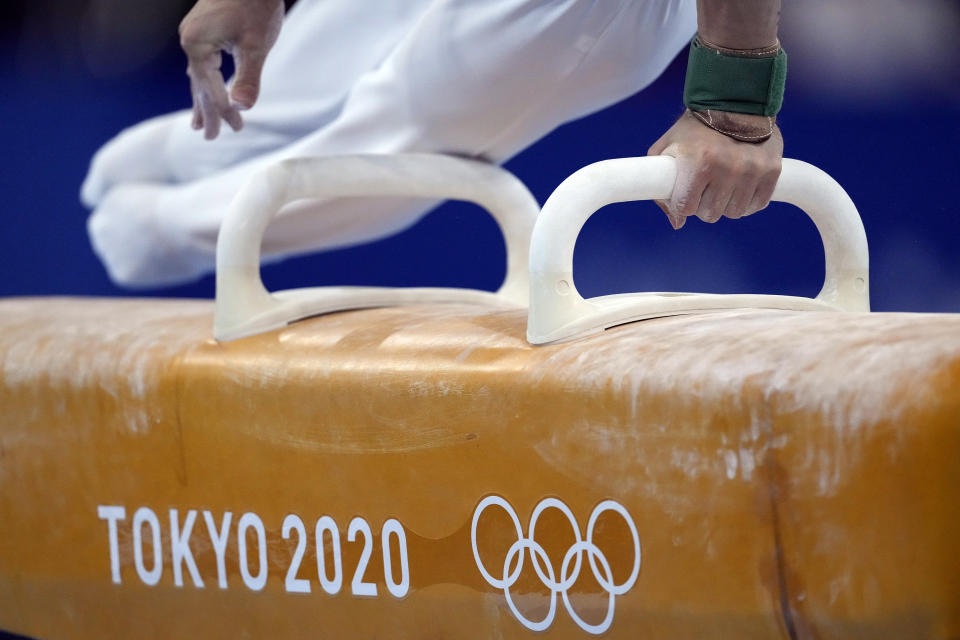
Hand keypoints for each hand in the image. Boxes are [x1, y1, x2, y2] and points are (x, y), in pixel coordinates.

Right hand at [179, 0, 283, 139]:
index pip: (211, 89)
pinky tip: (204, 89)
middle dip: (207, 112)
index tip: (238, 129)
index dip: (225, 111)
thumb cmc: (256, 5)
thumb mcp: (256, 44)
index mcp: (197, 45)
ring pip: (197, 76)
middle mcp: (189, 41)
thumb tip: (243, 107)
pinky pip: (201, 64)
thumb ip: (249, 77)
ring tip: (198, 124)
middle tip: (211, 138)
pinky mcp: (202, 30)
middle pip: (199, 85)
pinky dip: (204, 82)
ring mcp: (193, 35)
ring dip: (200, 100)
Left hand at [647, 110, 782, 228]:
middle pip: (709, 214)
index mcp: (698, 162)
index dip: (682, 203)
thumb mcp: (668, 148)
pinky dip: (747, 200)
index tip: (685, 192)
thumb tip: (677, 223)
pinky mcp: (771, 171)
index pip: (685, 208)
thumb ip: (661, 185)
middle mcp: (727, 168)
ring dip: (726, 203)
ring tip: (723, 183)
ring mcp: (752, 170)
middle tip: (705, 185)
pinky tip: (740, 185)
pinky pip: (756, 205)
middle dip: (703, 204)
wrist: (735, 102)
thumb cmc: (695, 129)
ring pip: (733, 213)